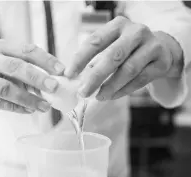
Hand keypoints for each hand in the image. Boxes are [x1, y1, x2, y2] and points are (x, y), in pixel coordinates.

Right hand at [0, 40, 64, 112]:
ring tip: (44, 106)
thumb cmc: (3, 72)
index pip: (26, 50)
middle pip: (14, 67)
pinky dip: (16, 108)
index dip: (45, 60)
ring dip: (28, 98)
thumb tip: (59, 81)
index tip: (61, 70)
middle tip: (54, 87)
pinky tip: (29, 110)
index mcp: (3, 47)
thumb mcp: (17, 65)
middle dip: (37, 78)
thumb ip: (35, 70)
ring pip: (5, 88)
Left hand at [65, 16, 182, 100]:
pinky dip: (124, 90)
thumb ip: (96, 58)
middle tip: (83, 92)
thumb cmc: (128, 49)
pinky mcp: (161, 62)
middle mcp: (136, 32)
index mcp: (118, 25)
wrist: (161, 49)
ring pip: (128, 70)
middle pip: (112, 56)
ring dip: (110, 86)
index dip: (80, 59)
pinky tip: (112, 96)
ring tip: (98, 97)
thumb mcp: (112, 45)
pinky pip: (140, 80)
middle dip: (95, 77)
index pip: (95, 41)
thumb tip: (76, 79)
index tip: (69, 75)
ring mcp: (151, 45)